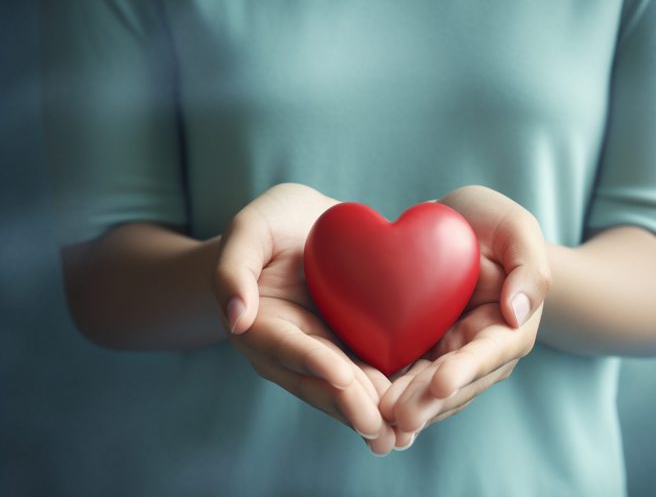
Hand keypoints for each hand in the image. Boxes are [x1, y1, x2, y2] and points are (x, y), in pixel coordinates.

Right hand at [213, 183, 395, 453]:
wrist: (304, 226)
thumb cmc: (270, 225)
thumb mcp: (248, 231)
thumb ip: (232, 270)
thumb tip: (235, 318)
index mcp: (261, 326)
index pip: (288, 348)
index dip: (315, 363)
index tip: (342, 377)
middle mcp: (291, 350)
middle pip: (320, 383)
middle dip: (349, 406)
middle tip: (377, 426)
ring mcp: (323, 353)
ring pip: (347, 390)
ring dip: (372, 413)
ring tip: (400, 434)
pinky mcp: (350, 348)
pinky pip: (370, 373)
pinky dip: (392, 394)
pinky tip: (418, 410)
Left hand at [380, 185, 550, 448]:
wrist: (456, 225)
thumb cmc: (492, 223)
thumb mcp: (516, 229)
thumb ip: (528, 267)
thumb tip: (518, 312)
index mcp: (509, 327)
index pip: (489, 353)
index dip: (466, 370)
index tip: (441, 382)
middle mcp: (479, 350)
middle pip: (456, 383)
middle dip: (428, 401)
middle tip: (400, 416)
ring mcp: (448, 355)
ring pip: (428, 390)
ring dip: (407, 406)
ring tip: (380, 418)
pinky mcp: (419, 351)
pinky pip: (404, 376)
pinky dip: (387, 393)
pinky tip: (366, 408)